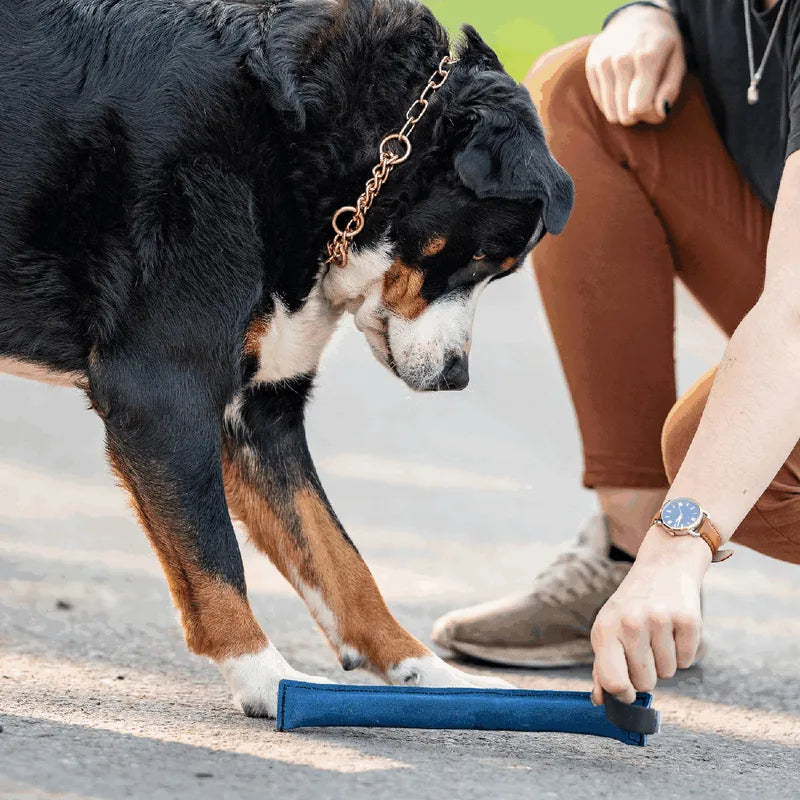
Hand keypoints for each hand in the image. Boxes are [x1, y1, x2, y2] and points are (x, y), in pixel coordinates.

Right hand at [585, 4, 685, 125]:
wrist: (637, 17)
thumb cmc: (662, 45)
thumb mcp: (677, 62)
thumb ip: (670, 90)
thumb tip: (659, 113)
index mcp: (647, 57)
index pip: (640, 107)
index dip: (651, 115)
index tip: (657, 106)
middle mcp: (621, 60)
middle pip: (625, 113)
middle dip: (637, 115)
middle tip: (645, 100)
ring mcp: (603, 62)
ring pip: (611, 113)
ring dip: (624, 111)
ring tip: (633, 96)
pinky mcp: (592, 66)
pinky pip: (600, 103)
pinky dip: (612, 102)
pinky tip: (621, 88)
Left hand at [590, 529, 707, 704]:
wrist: (663, 566)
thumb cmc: (630, 605)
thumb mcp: (608, 628)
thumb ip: (602, 666)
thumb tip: (600, 701)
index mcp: (605, 628)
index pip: (612, 680)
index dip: (622, 695)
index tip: (627, 693)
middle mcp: (631, 624)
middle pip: (645, 683)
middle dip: (646, 673)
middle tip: (643, 646)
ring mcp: (660, 621)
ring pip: (668, 673)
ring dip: (665, 660)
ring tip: (658, 633)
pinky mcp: (688, 620)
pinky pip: (688, 661)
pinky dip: (683, 652)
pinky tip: (674, 629)